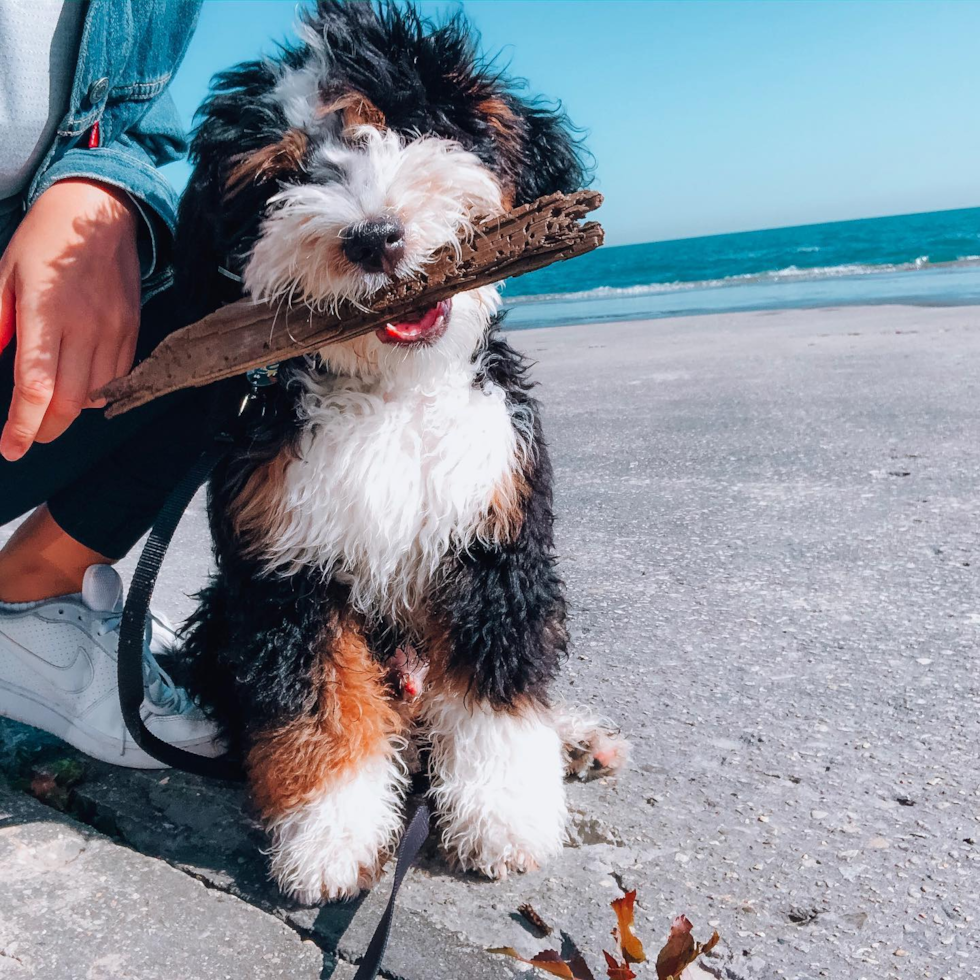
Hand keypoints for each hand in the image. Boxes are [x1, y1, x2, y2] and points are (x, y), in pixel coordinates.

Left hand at [0, 178, 140, 460]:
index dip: (22, 424)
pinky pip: (117, 378)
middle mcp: (85, 326)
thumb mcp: (4, 274)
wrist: (100, 215)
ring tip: (51, 413)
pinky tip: (80, 390)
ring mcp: (114, 330)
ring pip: (95, 396)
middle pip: (69, 402)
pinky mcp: (132, 331)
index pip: (36, 384)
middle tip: (27, 435)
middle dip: (45, 428)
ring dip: (71, 414)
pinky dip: (96, 394)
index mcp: (46, 311)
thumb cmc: (44, 241)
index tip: (10, 448)